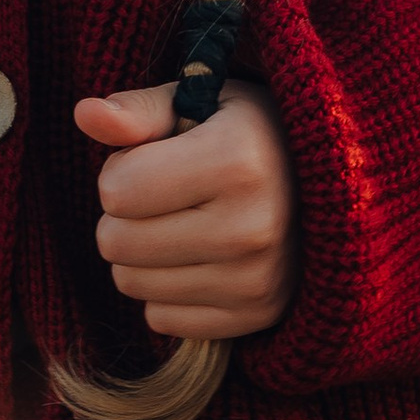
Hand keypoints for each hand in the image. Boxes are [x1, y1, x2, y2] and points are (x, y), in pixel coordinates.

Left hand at [75, 75, 294, 340]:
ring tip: (183, 222)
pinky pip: (161, 319)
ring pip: (132, 284)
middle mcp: (253, 228)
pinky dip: (167, 291)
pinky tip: (201, 258)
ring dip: (141, 254)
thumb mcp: (199, 100)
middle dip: (125, 214)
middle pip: (117, 243)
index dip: (122, 167)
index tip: (156, 157)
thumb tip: (85, 113)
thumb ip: (138, 110)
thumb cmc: (249, 132)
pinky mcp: (257, 316)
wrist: (335, 184)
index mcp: (239, 161)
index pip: (116, 190)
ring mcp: (257, 280)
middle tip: (165, 193)